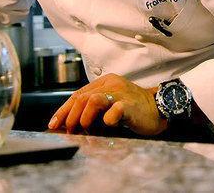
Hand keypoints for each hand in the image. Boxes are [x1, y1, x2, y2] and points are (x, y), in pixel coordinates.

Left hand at [48, 73, 166, 136]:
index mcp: (105, 82)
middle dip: (70, 115)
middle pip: (82, 97)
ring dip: (83, 117)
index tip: (54, 124)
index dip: (64, 110)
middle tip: (68, 130)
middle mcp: (111, 85)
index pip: (78, 94)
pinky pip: (115, 111)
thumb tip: (70, 122)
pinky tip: (106, 126)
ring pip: (94, 100)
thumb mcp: (111, 103)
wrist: (159, 108)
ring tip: (83, 128)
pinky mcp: (130, 105)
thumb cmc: (133, 108)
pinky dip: (107, 120)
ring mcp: (121, 94)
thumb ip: (94, 107)